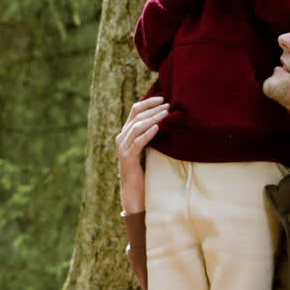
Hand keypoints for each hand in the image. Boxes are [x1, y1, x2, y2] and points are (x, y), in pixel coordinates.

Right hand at [116, 96, 167, 213]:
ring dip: (153, 118)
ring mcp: (123, 148)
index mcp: (126, 132)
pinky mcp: (128, 158)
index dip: (148, 102)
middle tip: (168, 105)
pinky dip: (148, 133)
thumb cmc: (144, 169)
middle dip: (153, 109)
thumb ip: (151, 134)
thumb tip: (168, 118)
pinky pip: (138, 142)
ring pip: (137, 127)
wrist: (134, 192)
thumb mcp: (148, 147)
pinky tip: (157, 127)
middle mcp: (122, 137)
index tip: (162, 98)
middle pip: (137, 116)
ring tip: (165, 113)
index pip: (135, 110)